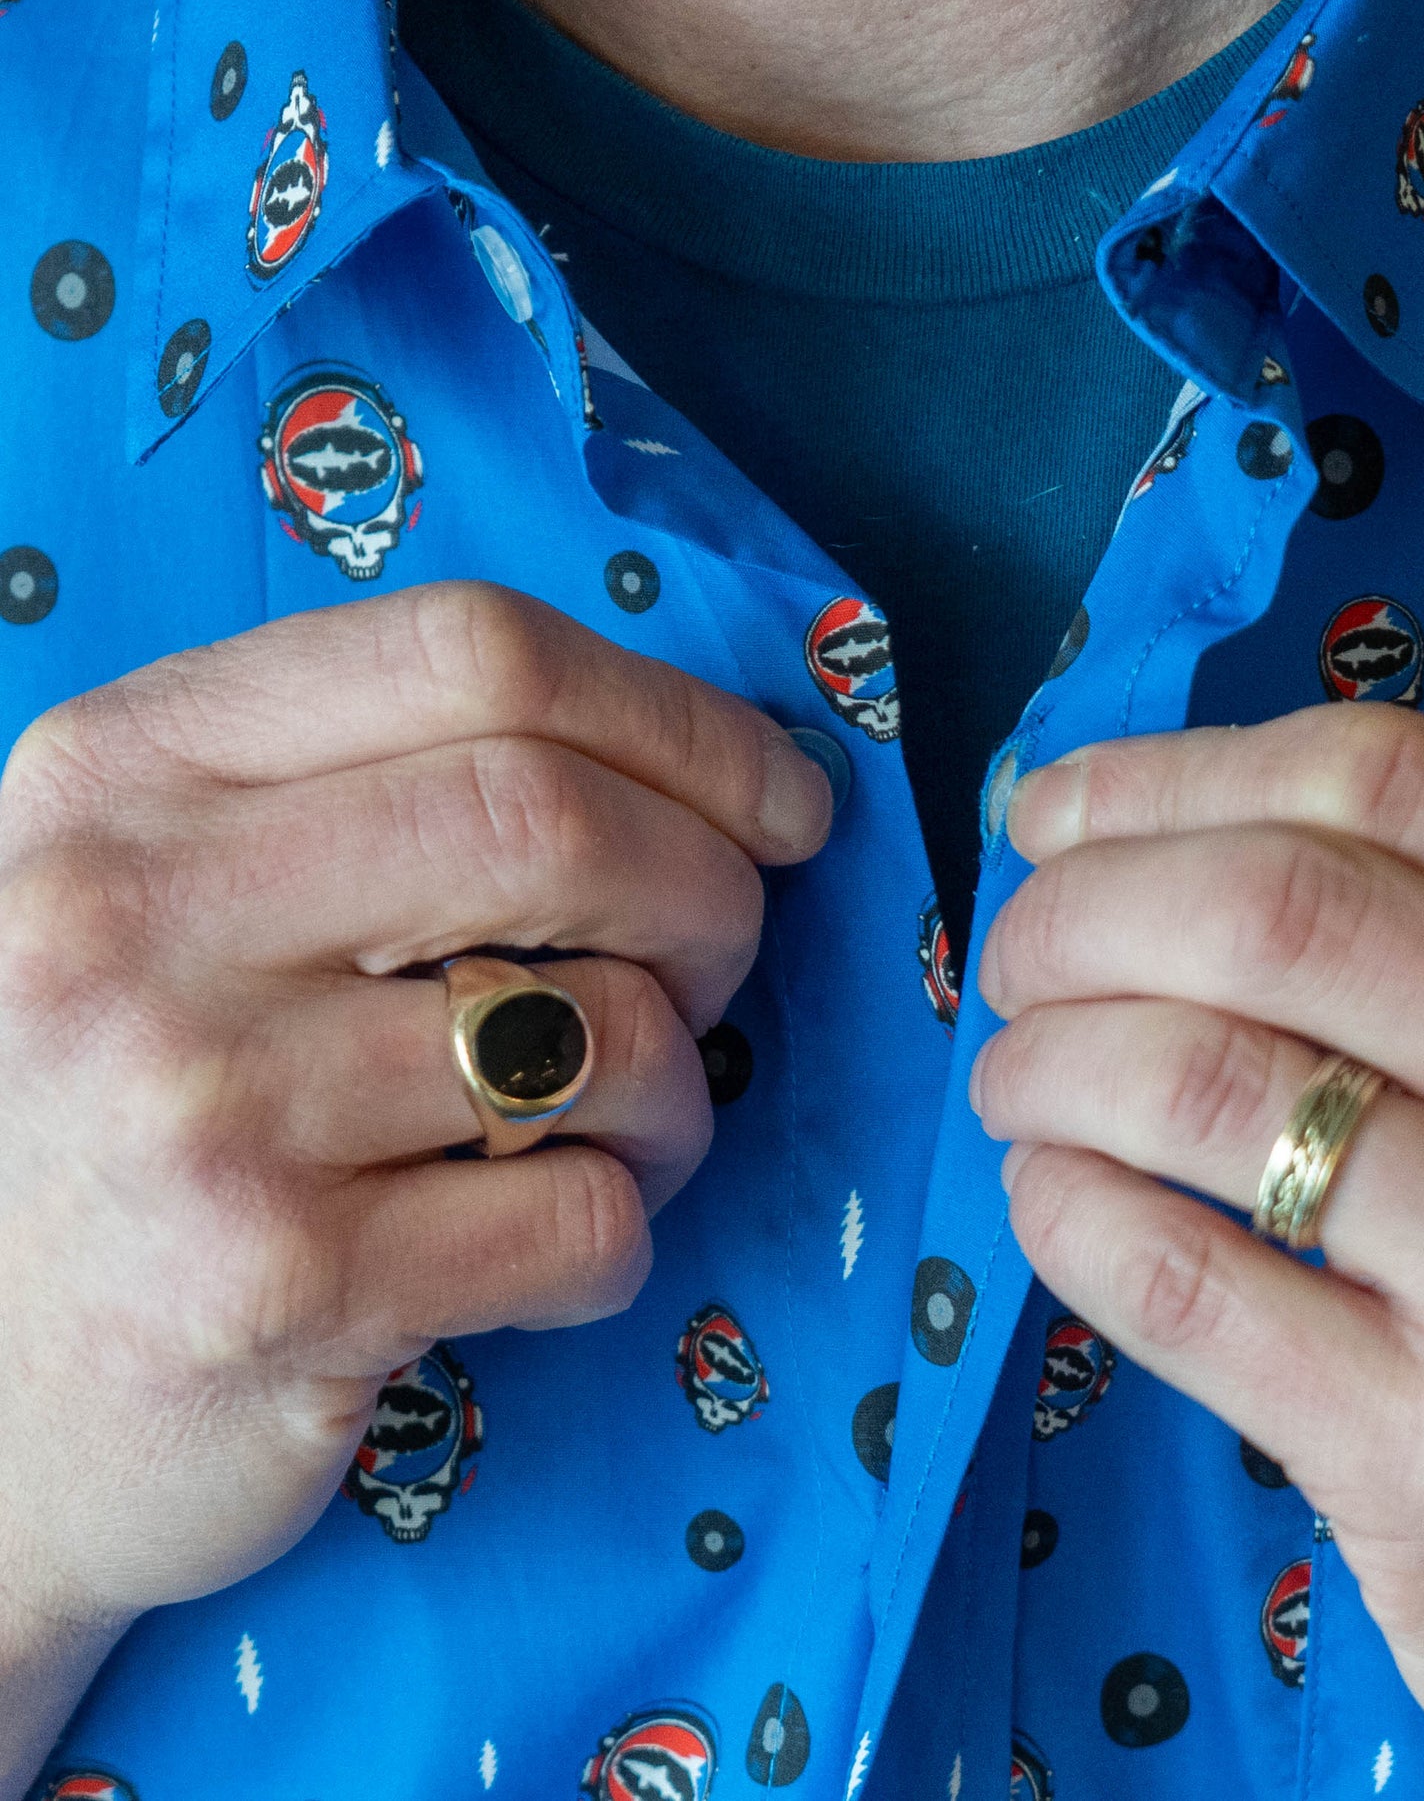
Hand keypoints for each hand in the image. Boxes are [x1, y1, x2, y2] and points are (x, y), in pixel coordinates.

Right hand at [0, 583, 828, 1783]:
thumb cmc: (132, 1112)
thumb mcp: (182, 894)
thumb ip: (379, 790)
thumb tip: (701, 763)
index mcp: (128, 766)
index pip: (475, 652)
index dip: (681, 719)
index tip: (781, 802)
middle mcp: (139, 912)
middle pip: (557, 815)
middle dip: (713, 894)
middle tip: (724, 963)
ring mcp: (201, 1104)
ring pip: (608, 1030)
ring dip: (680, 1088)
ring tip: (622, 1128)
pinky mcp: (277, 1285)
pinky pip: (587, 1218)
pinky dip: (624, 1229)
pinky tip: (547, 1251)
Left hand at [974, 704, 1423, 1800]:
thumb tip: (1124, 817)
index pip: (1384, 775)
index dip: (1170, 774)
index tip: (1052, 814)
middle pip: (1278, 907)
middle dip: (1079, 913)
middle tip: (1016, 964)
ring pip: (1203, 1081)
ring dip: (1046, 1061)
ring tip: (1019, 1085)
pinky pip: (1173, 1274)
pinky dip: (1059, 1207)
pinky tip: (1052, 1194)